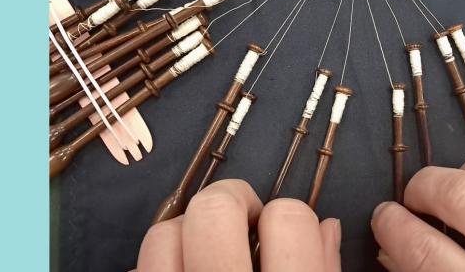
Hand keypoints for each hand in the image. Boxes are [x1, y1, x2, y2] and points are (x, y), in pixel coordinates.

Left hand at [136, 179, 340, 271]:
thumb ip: (324, 271)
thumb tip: (325, 225)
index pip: (286, 218)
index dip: (289, 217)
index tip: (285, 233)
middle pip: (214, 209)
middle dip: (232, 201)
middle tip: (244, 222)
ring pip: (163, 234)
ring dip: (188, 232)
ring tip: (206, 252)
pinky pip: (138, 268)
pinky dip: (161, 266)